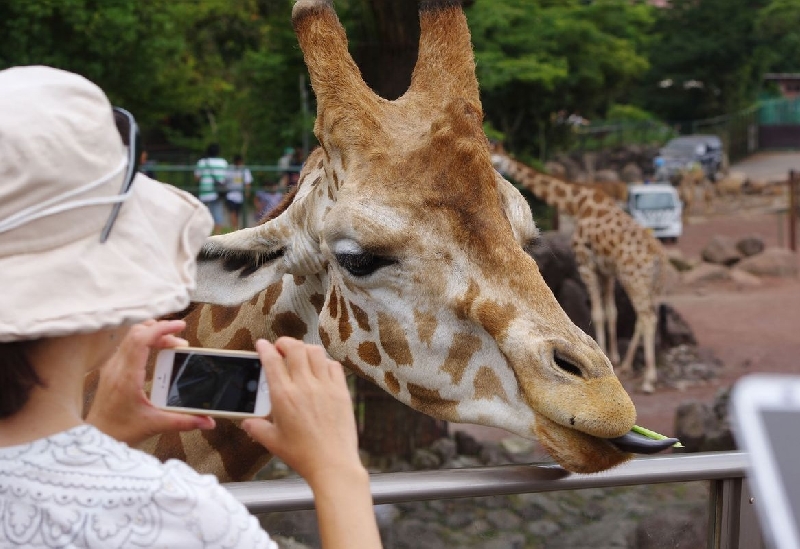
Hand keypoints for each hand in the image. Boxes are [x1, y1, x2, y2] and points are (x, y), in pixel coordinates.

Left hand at [86, 319, 214, 445]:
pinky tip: (157, 350)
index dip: (162, 328)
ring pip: (131, 337)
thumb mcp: (155, 425)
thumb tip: (208, 421)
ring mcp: (112, 367)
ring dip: (152, 334)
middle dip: (162, 330)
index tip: (180, 326)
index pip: (141, 340)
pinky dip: (144, 341)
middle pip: (137, 333)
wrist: (96, 438)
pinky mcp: (112, 370)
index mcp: (126, 377)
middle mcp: (116, 368)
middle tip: (180, 341)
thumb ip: (184, 421)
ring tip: (172, 344)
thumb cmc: (120, 432)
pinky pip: (128, 345)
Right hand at [242, 338, 362, 488]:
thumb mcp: (273, 442)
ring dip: (305, 348)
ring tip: (300, 354)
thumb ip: (257, 428)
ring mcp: (325, 386)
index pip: (272, 360)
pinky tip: (321, 369)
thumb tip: (247, 422)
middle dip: (285, 342)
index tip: (262, 344)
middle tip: (281, 347)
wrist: (332, 464)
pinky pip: (334, 365)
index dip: (265, 348)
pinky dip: (325, 362)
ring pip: (315, 352)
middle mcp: (305, 386)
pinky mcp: (341, 391)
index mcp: (284, 396)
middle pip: (295, 348)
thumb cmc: (303, 455)